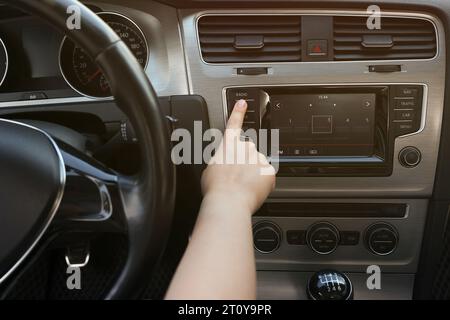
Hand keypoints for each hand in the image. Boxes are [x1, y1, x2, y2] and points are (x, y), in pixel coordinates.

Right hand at [201, 99, 275, 214]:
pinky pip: (267, 176)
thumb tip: (223, 165)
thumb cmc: (216, 188)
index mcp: (228, 146)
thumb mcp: (210, 169)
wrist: (228, 201)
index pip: (234, 124)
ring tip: (243, 187)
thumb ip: (220, 160)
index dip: (238, 112)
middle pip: (248, 152)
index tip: (242, 103)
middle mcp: (245, 148)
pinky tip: (252, 190)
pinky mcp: (269, 170)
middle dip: (246, 162)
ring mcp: (258, 158)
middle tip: (238, 179)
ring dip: (254, 174)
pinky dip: (262, 183)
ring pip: (259, 165)